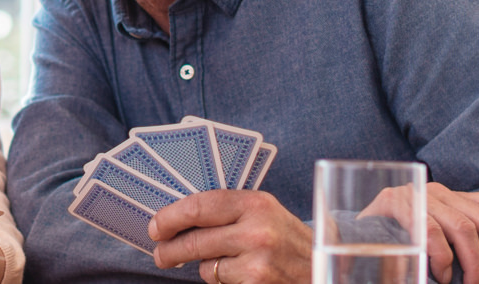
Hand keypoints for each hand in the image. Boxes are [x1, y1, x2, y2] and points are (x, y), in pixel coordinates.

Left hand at [146, 189, 313, 283]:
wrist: (322, 269)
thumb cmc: (287, 240)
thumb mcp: (265, 214)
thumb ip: (229, 211)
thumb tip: (179, 218)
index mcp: (256, 203)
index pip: (200, 205)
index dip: (171, 217)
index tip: (156, 226)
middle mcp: (257, 230)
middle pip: (195, 240)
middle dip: (170, 249)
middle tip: (161, 254)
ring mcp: (258, 261)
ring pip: (206, 265)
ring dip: (206, 266)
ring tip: (224, 263)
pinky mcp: (256, 283)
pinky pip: (220, 282)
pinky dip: (223, 281)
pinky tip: (241, 275)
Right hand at [361, 182, 478, 283]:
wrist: (349, 240)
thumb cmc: (399, 249)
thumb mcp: (439, 247)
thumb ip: (463, 250)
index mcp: (456, 200)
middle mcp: (440, 192)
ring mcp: (417, 195)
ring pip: (464, 228)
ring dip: (474, 265)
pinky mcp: (394, 202)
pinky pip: (430, 232)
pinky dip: (442, 260)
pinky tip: (440, 276)